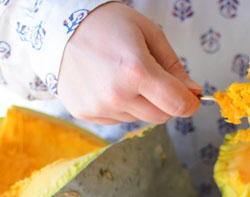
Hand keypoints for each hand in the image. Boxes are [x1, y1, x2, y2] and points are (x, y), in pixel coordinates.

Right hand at [57, 2, 200, 124]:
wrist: (57, 26)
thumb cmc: (107, 24)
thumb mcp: (148, 33)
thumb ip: (173, 66)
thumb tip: (192, 92)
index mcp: (136, 70)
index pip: (178, 104)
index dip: (190, 102)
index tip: (191, 96)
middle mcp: (117, 94)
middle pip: (161, 116)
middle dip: (165, 102)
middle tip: (154, 80)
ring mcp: (99, 106)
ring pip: (139, 118)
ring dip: (139, 102)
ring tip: (122, 75)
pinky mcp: (84, 113)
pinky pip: (117, 119)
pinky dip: (119, 106)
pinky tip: (106, 83)